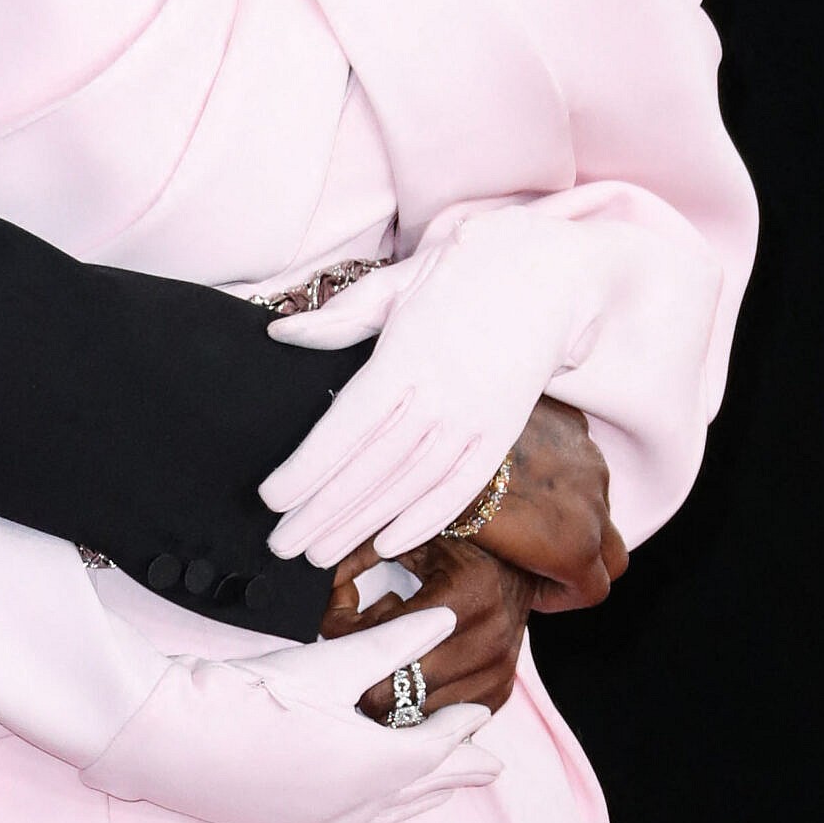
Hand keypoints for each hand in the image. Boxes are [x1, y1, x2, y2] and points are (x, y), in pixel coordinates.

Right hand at [79, 606, 502, 822]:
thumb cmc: (247, 695)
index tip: (477, 715)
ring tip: (449, 785)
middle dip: (457, 771)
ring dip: (424, 797)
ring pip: (394, 816)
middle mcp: (357, 809)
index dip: (459, 730)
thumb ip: (390, 645)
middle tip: (488, 764)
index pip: (435, 749)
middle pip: (423, 787)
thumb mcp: (326, 664)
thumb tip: (444, 620)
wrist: (167, 737)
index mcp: (373, 766)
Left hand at [261, 209, 613, 565]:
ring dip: (363, 524)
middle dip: (323, 511)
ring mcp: (476, 417)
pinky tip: (389, 543)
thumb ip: (341, 317)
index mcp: (406, 356)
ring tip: (320, 553)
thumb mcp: (398, 280)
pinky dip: (426, 518)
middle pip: (372, 466)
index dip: (308, 468)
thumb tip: (283, 333)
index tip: (272, 498)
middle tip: (282, 545)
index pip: (347, 425)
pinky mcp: (502, 432)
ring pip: (410, 484)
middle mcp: (441, 394)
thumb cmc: (465, 269)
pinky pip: (461, 486)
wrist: (551, 270)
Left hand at [320, 534, 535, 714]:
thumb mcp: (412, 538)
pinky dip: (412, 702)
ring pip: (412, 712)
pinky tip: (409, 671)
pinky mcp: (497, 695)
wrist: (520, 569)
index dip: (345, 632)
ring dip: (386, 690)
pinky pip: (436, 719)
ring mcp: (497, 672)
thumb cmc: (458, 548)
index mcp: (468, 591)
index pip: (385, 635)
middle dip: (359, 673)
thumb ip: (361, 553)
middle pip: (395, 686)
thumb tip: (322, 582)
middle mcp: (489, 637)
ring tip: (383, 656)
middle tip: (347, 651)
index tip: (332, 621)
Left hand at [463, 397, 625, 613]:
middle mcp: (593, 504)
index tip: (534, 589)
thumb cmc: (447, 499)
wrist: (437, 432)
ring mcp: (587, 461)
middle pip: (613, 552)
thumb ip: (521, 567)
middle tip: (539, 558)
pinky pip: (580, 457)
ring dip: (573, 511)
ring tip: (525, 505)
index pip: (597, 589)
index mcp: (573, 546)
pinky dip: (561, 469)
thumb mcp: (486, 552)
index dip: (564, 596)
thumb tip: (516, 573)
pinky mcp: (574, 426)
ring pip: (597, 500)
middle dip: (584, 562)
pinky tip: (522, 466)